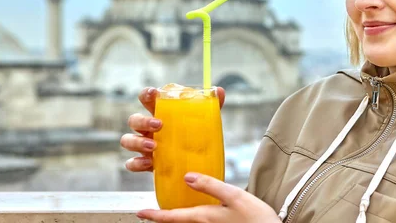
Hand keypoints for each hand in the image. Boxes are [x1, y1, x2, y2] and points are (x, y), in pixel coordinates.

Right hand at [121, 86, 225, 171]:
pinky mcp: (145, 163)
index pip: (147, 98)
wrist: (195, 164)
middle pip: (134, 119)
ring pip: (127, 140)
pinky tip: (149, 164)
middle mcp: (148, 128)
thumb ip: (211, 107)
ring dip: (137, 142)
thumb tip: (220, 91)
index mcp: (160, 113)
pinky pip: (131, 163)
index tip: (153, 94)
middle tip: (159, 125)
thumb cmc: (194, 136)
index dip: (146, 94)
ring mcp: (144, 145)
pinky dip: (137, 163)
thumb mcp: (204, 122)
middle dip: (143, 120)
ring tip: (153, 146)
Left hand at [137, 173, 280, 222]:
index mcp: (205, 217)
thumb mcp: (235, 196)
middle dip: (165, 218)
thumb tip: (186, 176)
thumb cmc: (256, 219)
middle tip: (153, 211)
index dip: (155, 215)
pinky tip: (197, 213)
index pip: (173, 217)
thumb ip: (210, 185)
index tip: (140, 213)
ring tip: (171, 211)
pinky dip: (192, 219)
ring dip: (178, 219)